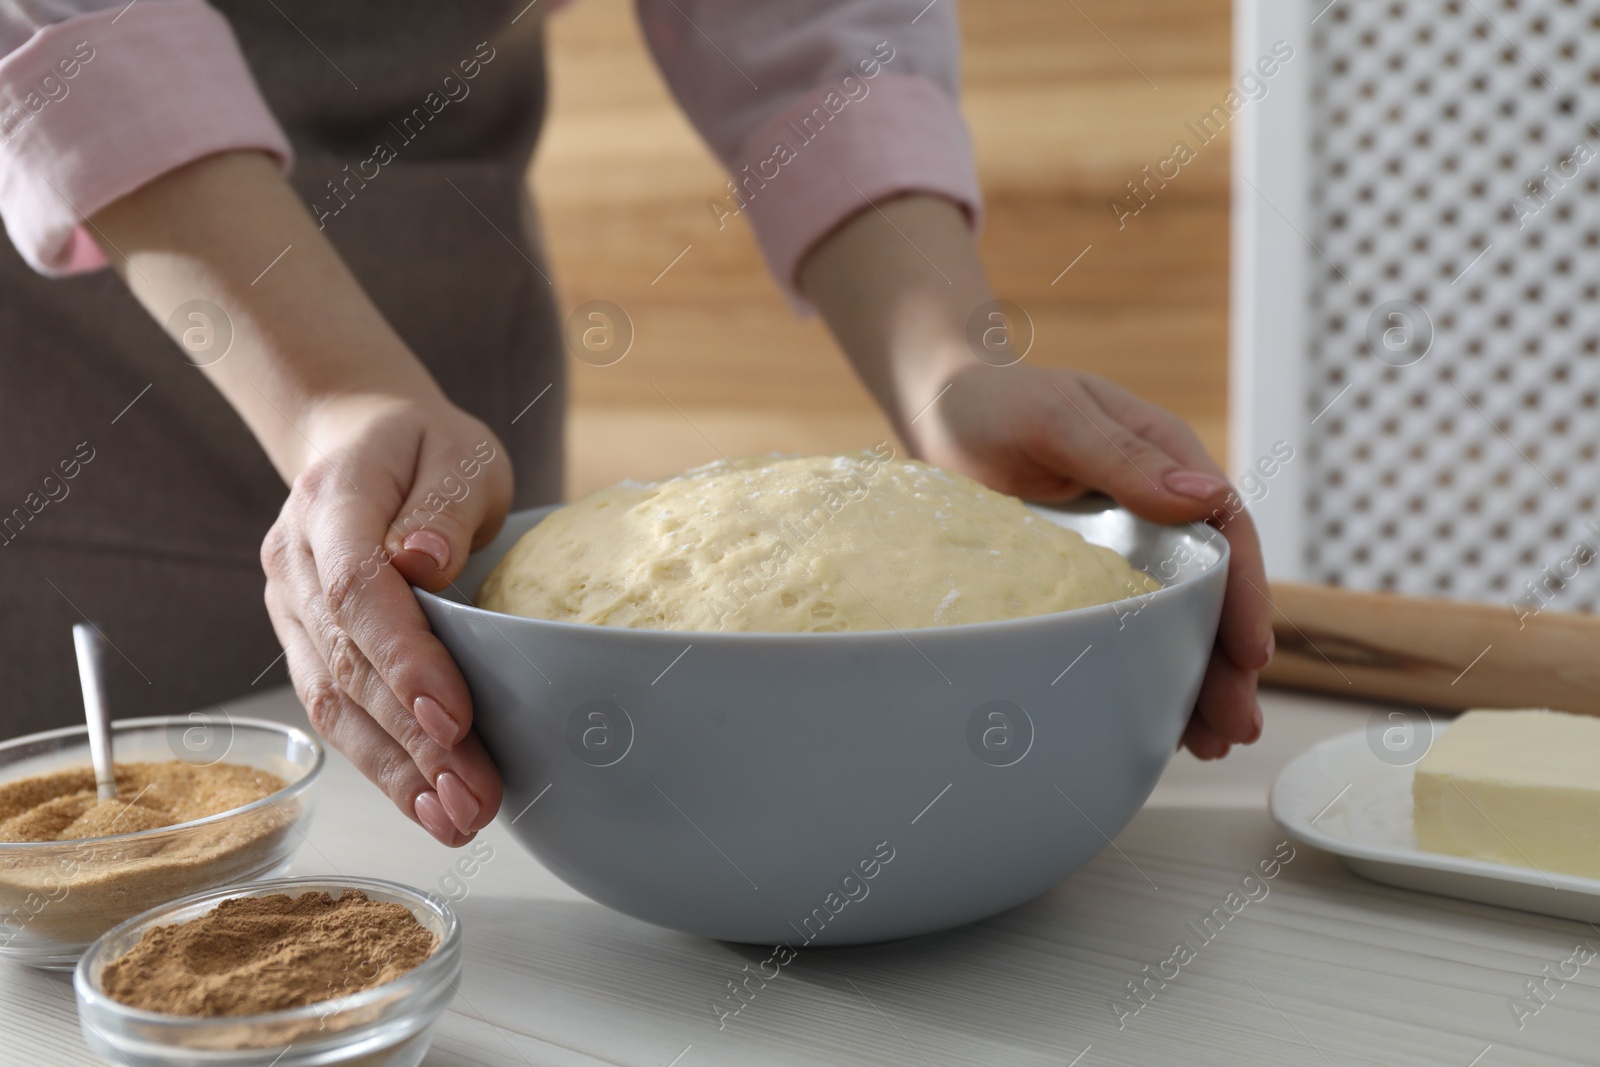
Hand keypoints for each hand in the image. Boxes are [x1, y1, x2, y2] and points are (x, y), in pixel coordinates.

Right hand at [260, 393, 512, 842]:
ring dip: (398, 772)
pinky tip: (428, 805)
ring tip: (458, 819)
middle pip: (348, 664)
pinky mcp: (304, 643)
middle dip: (413, 742)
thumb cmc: (424, 448)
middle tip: (473, 798)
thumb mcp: (459, 452)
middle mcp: (296, 561)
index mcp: (333, 501)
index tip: (455, 717)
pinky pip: (337, 712)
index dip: (404, 660)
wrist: (360, 440)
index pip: (358, 590)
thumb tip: (425, 560)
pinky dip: (384, 765)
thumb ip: (447, 502)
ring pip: (335, 703)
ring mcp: (291, 608)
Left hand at [909, 363, 1273, 759]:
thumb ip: (1124, 457)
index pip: (1226, 533)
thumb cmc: (995, 402)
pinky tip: (1156, 722)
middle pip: (1211, 591)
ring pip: (1174, 620)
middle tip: (1237, 724)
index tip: (1252, 652)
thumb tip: (1204, 497)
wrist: (937, 412)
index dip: (1246, 595)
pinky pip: (1124, 629)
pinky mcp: (1084, 578)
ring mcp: (1122, 548)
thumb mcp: (1057, 417)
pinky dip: (1145, 673)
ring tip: (1210, 743)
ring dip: (1196, 680)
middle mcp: (1155, 509)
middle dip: (1230, 661)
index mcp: (1166, 460)